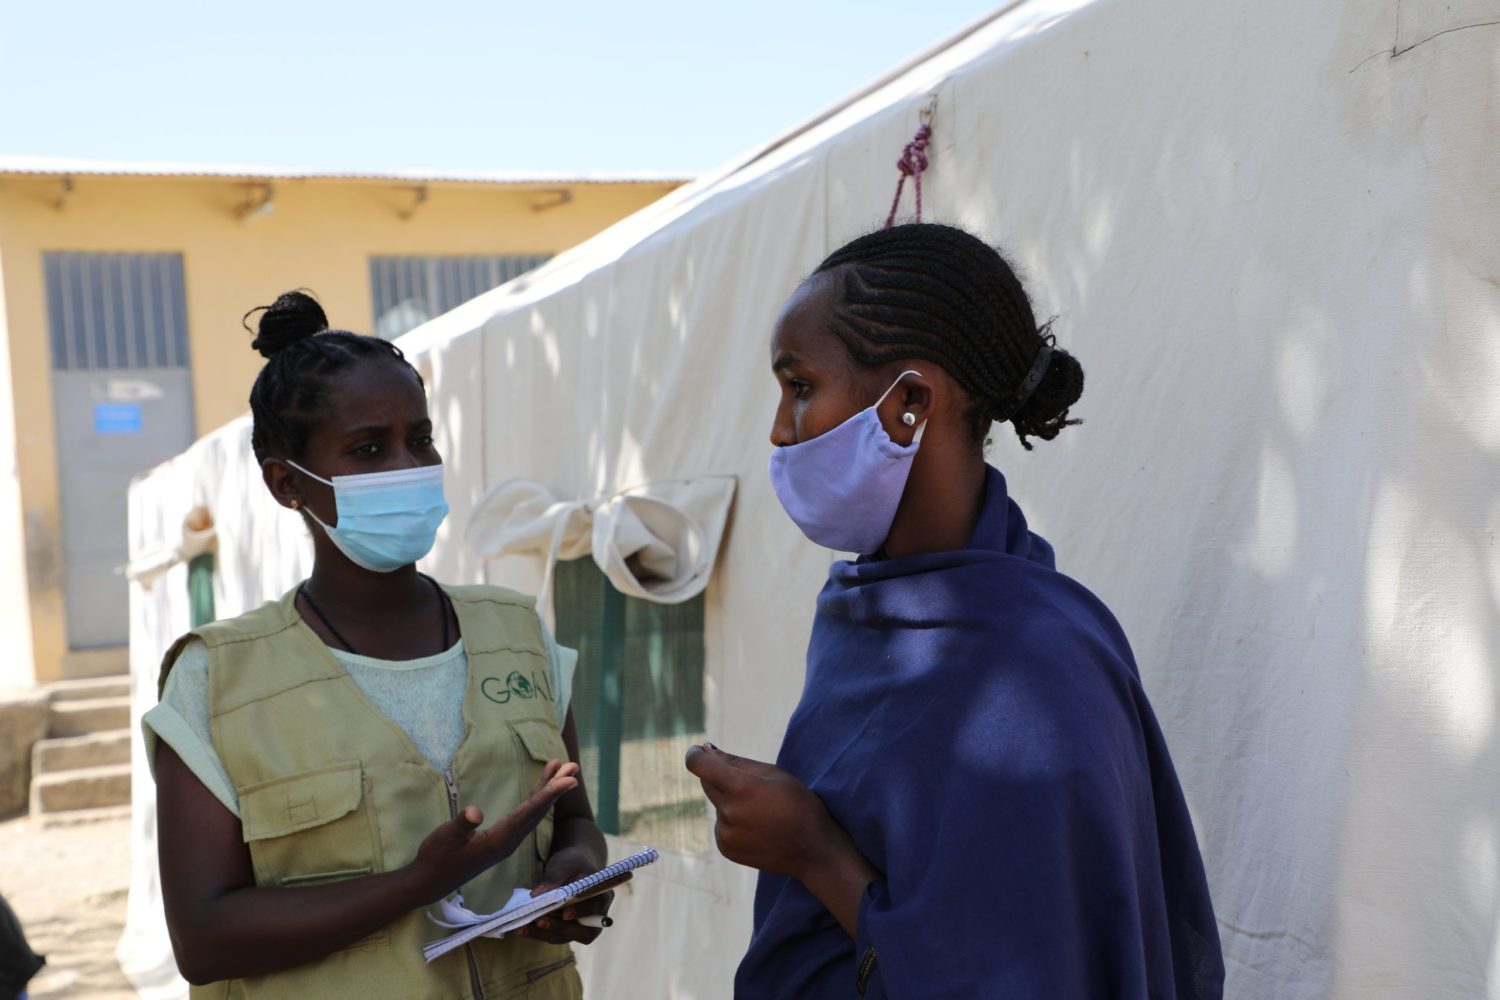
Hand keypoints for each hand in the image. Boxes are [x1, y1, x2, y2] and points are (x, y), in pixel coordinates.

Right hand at [408, 760, 578, 904]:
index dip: (550, 794)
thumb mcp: (444, 838)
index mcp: (500, 840)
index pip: (530, 813)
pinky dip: (535, 799)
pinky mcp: (502, 841)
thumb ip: (461, 825)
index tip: (569, 781)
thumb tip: (475, 812)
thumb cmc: (436, 857)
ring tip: (562, 768)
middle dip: (557, 788)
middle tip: (574, 766)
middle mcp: (509, 841)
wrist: (430, 882)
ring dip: (548, 791)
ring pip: (534, 812)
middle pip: (539, 810)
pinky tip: (541, 789)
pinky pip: (525, 816)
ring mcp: (507, 842)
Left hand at [512, 845, 626, 945]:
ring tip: (522, 926)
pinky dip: (536, 933)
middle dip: (560, 928)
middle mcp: (595, 916)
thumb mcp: (566, 863)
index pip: (595, 908)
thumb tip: (536, 895)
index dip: (582, 912)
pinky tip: (520, 928)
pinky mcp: (565, 930)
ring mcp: (580, 926)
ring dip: (543, 933)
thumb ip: (554, 877)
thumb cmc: (574, 863)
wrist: (572, 868)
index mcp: (602, 897)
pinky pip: (552, 935)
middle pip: (583, 932)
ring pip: (564, 936)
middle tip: (540, 921)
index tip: (565, 913)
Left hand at [684, 743, 837, 879]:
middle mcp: (728, 812)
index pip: (699, 765)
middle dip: (722, 778)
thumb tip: (705, 749)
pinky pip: (721, 825)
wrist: (813, 850)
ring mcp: (725, 833)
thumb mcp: (774, 774)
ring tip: (762, 814)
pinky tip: (758, 829)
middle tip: (752, 787)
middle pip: (707, 783)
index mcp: (740, 788)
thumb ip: (736, 761)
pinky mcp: (726, 848)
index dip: (695, 754)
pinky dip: (733, 822)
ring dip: (731, 802)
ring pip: (718, 805)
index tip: (699, 751)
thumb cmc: (798, 804)